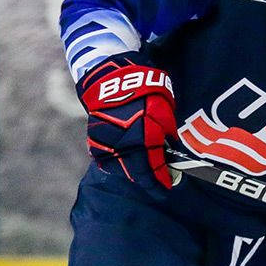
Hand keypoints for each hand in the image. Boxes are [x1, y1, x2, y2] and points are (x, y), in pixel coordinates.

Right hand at [77, 53, 178, 188]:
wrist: (112, 78)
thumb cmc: (144, 92)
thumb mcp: (164, 111)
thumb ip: (167, 134)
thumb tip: (170, 149)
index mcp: (143, 140)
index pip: (153, 170)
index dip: (160, 181)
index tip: (167, 187)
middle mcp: (124, 146)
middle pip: (136, 174)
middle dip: (147, 180)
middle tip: (156, 184)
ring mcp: (107, 144)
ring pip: (121, 168)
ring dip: (132, 172)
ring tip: (142, 173)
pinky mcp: (95, 140)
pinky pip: (106, 159)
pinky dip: (117, 163)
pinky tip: (125, 161)